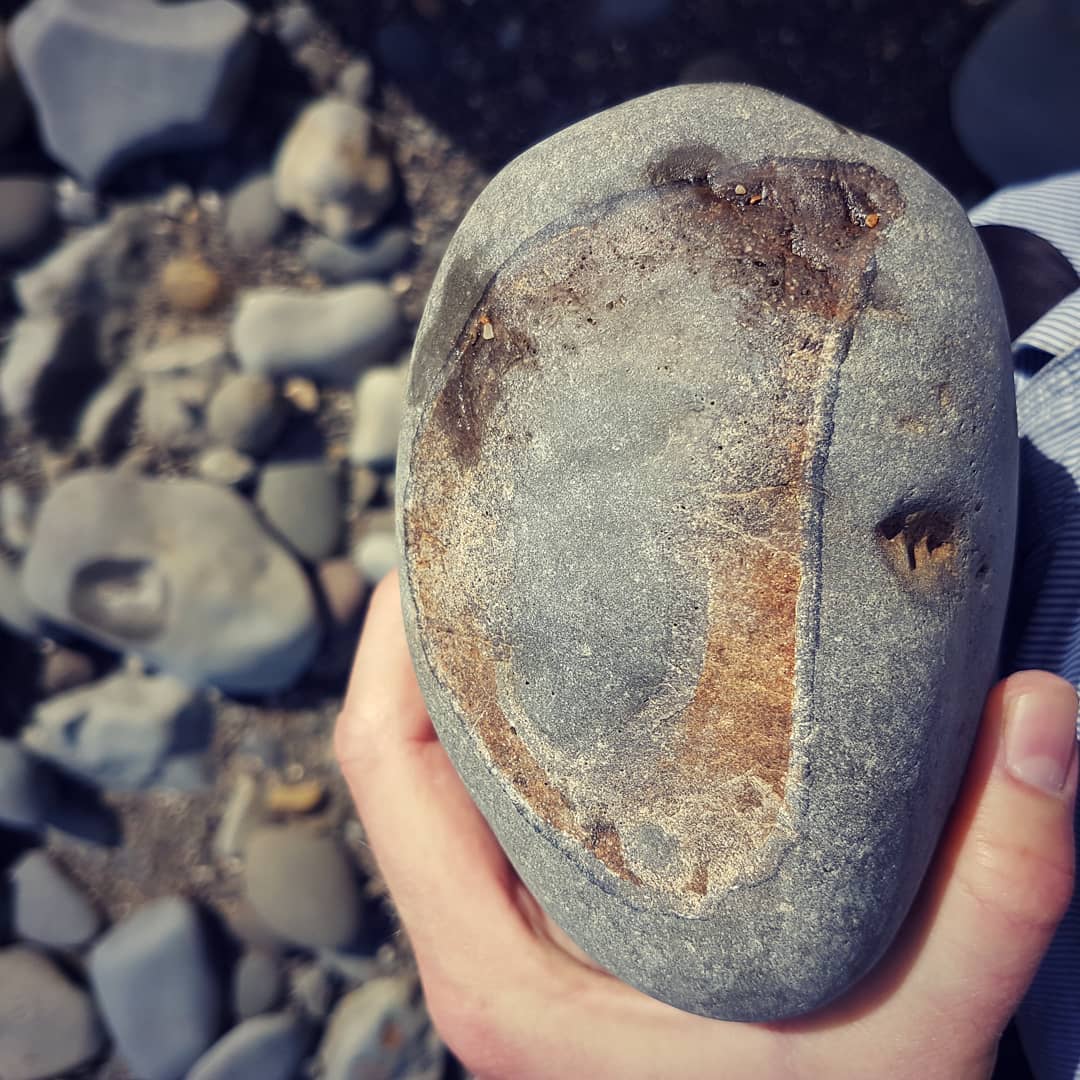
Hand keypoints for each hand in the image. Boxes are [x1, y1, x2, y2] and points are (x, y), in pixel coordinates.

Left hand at [336, 574, 1077, 1079]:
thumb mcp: (918, 1038)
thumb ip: (994, 888)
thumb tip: (1043, 712)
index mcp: (501, 976)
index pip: (389, 767)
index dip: (390, 644)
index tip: (428, 542)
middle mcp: (482, 952)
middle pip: (408, 757)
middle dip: (436, 636)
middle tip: (490, 529)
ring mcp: (511, 946)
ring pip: (450, 782)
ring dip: (477, 679)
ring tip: (533, 573)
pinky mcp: (552, 940)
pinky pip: (497, 809)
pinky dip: (520, 729)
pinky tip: (587, 669)